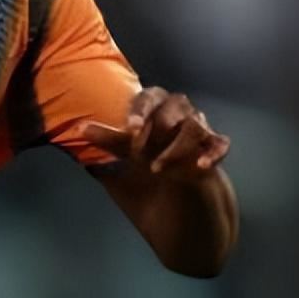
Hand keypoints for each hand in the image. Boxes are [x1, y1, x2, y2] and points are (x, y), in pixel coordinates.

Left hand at [82, 87, 229, 182]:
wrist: (178, 199)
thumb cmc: (147, 169)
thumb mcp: (125, 156)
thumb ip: (108, 141)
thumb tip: (79, 129)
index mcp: (154, 108)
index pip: (148, 98)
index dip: (139, 111)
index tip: (130, 130)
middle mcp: (179, 114)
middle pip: (174, 105)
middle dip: (157, 127)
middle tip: (140, 151)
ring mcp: (199, 131)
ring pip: (194, 126)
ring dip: (176, 147)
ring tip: (157, 169)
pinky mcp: (214, 150)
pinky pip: (219, 145)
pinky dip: (212, 154)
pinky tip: (201, 166)